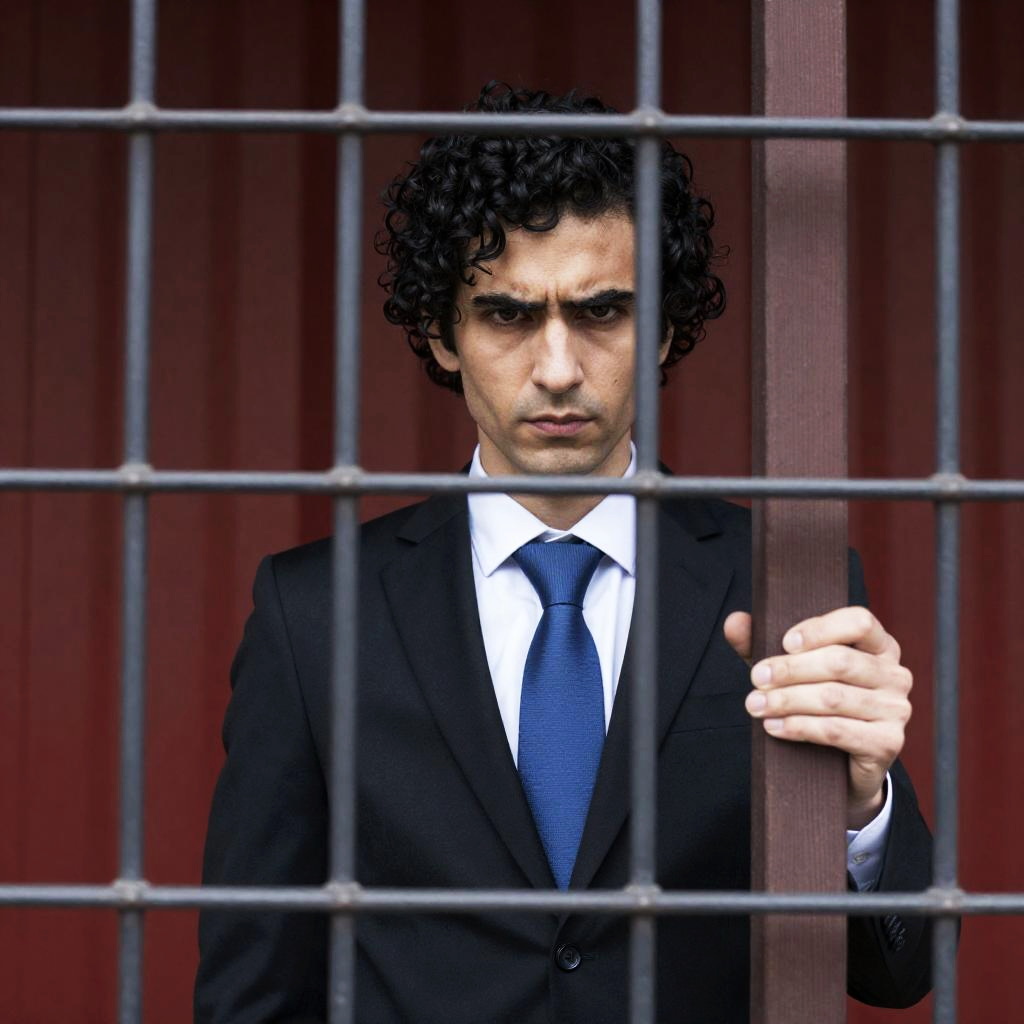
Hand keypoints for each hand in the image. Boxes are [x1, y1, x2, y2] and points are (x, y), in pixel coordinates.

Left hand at [724, 607, 912, 830]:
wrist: (842, 768)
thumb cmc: (816, 704)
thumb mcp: (790, 670)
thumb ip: (762, 643)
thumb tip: (734, 621)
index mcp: (879, 646)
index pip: (859, 622)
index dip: (820, 629)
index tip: (784, 643)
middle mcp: (894, 674)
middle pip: (839, 662)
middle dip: (790, 670)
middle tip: (755, 680)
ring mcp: (896, 709)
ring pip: (833, 698)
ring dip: (787, 701)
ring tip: (756, 705)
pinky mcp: (888, 742)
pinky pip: (836, 730)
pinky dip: (799, 727)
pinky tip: (774, 727)